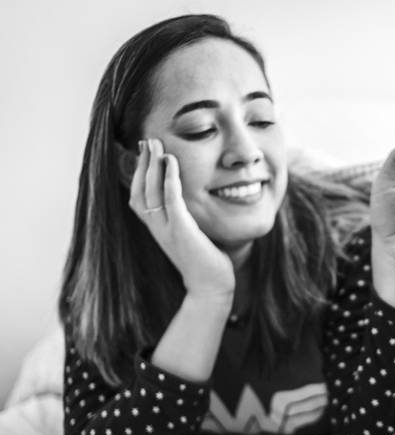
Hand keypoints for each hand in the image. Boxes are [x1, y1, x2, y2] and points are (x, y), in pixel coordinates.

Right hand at [128, 139, 234, 299]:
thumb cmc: (207, 262)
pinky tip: (171, 162)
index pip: (138, 197)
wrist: (211, 288)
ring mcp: (167, 230)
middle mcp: (157, 228)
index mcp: (158, 229)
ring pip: (150, 192)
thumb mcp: (192, 235)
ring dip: (152, 166)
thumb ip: (187, 218)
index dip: (138, 174)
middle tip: (147, 141)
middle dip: (142, 164)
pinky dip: (169, 179)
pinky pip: (172, 201)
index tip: (144, 153)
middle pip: (139, 190)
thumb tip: (194, 200)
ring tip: (156, 145)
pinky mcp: (182, 231)